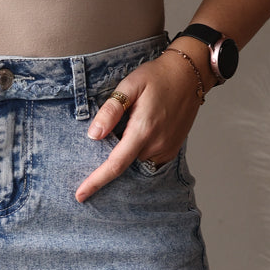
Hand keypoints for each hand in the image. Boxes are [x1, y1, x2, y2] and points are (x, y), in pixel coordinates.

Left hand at [75, 48, 207, 201]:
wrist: (189, 75)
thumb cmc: (158, 77)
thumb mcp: (130, 85)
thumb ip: (111, 110)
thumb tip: (94, 135)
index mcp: (143, 130)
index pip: (115, 164)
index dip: (96, 181)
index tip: (81, 195)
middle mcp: (156, 145)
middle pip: (123, 165)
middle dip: (108, 161)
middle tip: (103, 142)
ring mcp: (165, 150)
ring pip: (134, 163)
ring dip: (124, 155)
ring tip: (125, 129)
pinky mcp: (170, 151)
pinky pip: (146, 160)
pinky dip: (136, 154)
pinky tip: (135, 136)